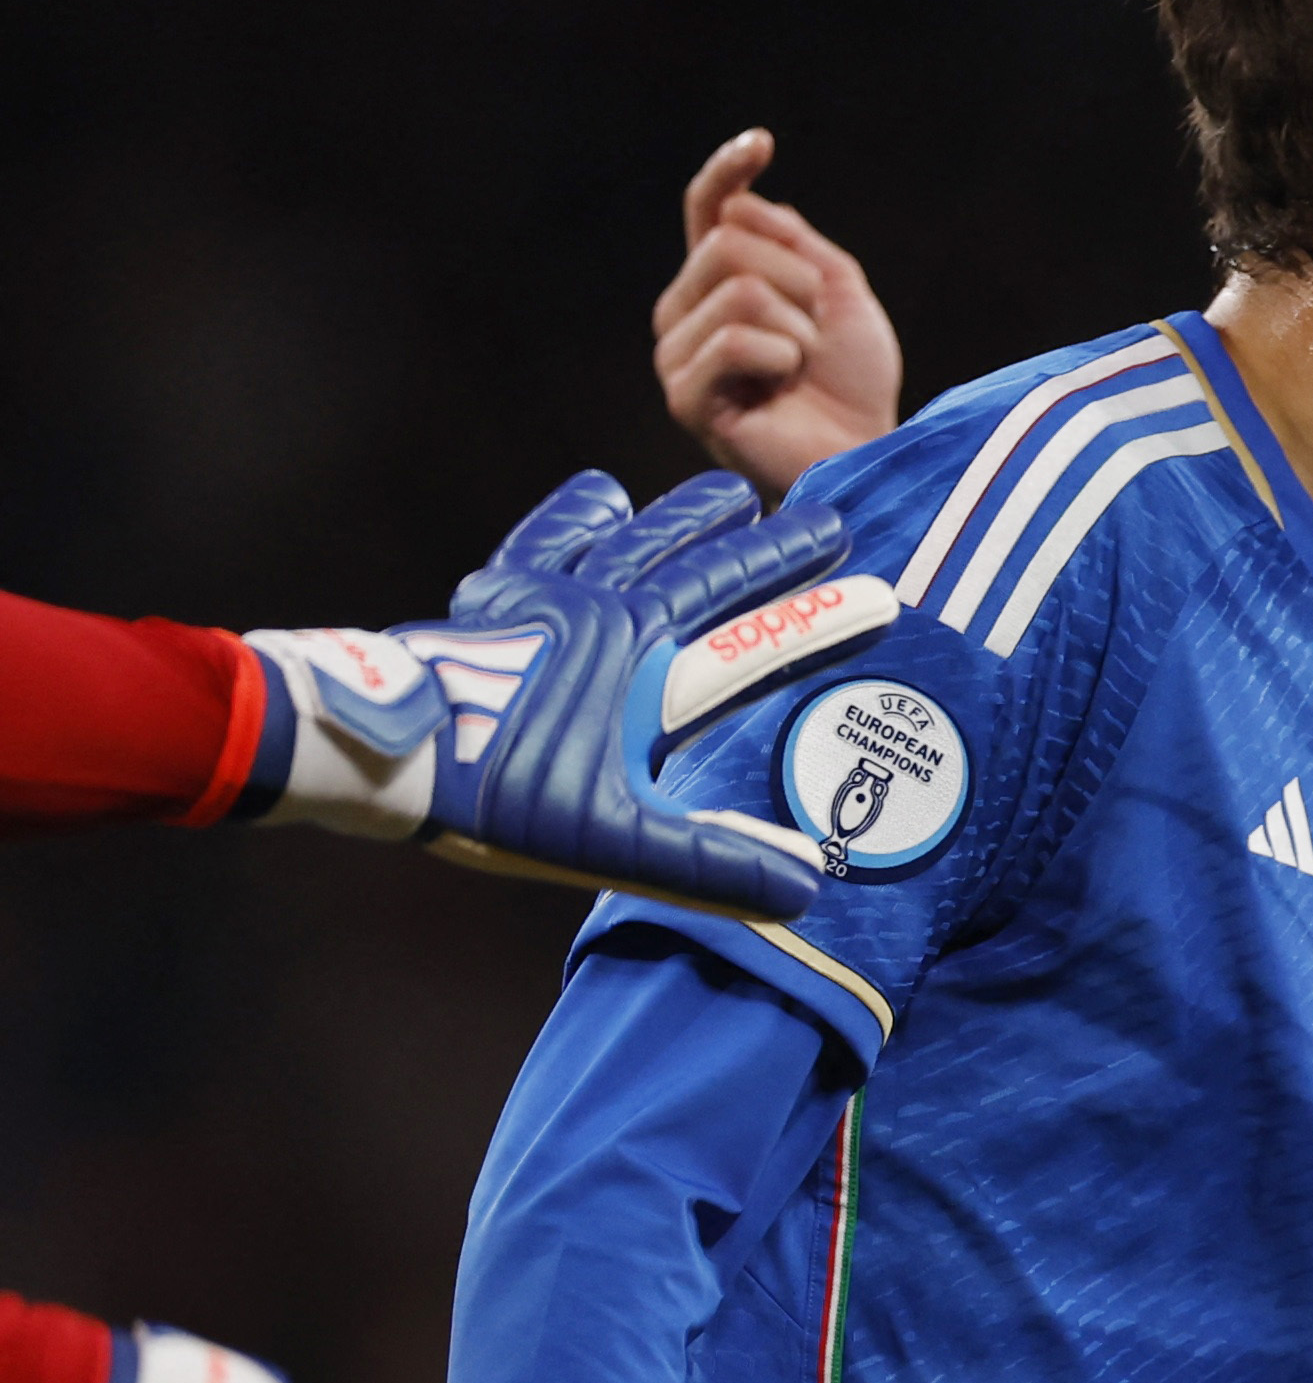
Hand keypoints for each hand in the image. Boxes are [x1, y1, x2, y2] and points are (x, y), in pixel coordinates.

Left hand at [247, 470, 855, 918]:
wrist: (369, 751)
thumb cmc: (491, 797)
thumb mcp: (610, 841)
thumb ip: (708, 862)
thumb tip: (804, 887)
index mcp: (633, 653)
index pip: (745, 621)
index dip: (812, 607)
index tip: (873, 581)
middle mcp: (594, 607)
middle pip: (694, 563)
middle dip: (760, 544)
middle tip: (816, 518)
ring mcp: (534, 598)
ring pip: (624, 541)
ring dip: (677, 519)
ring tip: (716, 496)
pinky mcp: (484, 604)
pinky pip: (539, 546)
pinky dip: (573, 521)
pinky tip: (596, 500)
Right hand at [655, 130, 904, 496]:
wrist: (865, 454)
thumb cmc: (853, 385)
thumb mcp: (841, 296)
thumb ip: (798, 244)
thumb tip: (748, 204)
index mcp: (720, 279)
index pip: (709, 208)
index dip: (727, 170)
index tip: (763, 144)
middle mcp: (686, 308)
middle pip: (730, 243)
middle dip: (798, 284)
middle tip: (815, 337)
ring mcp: (677, 351)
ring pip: (738, 289)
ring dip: (797, 330)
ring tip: (800, 370)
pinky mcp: (683, 394)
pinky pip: (734, 339)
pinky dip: (781, 360)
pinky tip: (782, 390)